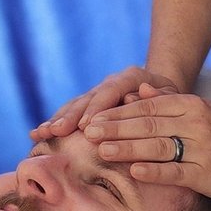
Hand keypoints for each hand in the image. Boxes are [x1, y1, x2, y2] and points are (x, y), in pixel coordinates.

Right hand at [30, 67, 180, 140]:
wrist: (162, 91)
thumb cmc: (171, 99)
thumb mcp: (173, 97)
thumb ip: (160, 96)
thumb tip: (142, 93)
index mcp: (131, 77)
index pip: (112, 91)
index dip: (97, 108)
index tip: (86, 126)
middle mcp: (109, 83)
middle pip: (87, 98)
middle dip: (71, 116)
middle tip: (57, 131)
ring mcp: (96, 94)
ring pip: (74, 105)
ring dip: (57, 120)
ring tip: (41, 134)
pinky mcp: (87, 105)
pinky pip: (69, 113)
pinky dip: (53, 123)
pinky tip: (36, 134)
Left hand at [84, 83, 210, 199]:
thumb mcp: (194, 111)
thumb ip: (166, 100)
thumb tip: (137, 90)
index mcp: (191, 105)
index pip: (148, 107)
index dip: (118, 113)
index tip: (93, 119)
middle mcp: (196, 124)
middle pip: (149, 125)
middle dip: (116, 129)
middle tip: (89, 134)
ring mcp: (202, 149)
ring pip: (158, 147)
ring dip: (128, 148)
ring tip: (102, 151)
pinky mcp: (205, 173)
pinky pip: (175, 172)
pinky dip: (154, 171)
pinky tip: (134, 172)